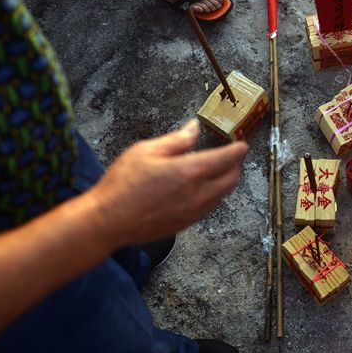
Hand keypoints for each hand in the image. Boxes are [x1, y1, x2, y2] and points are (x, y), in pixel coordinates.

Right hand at [88, 120, 248, 245]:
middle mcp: (197, 194)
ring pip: (222, 196)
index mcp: (189, 172)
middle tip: (231, 157)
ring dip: (225, 182)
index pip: (225, 159)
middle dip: (235, 166)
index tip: (242, 144)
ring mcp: (193, 212)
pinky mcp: (186, 224)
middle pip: (231, 180)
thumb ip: (176, 140)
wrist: (109, 221)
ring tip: (217, 171)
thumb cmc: (123, 184)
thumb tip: (194, 129)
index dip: (237, 150)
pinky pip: (209, 207)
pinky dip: (213, 195)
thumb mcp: (146, 150)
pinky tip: (202, 189)